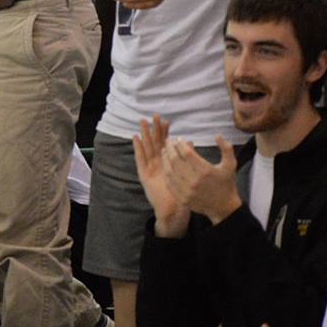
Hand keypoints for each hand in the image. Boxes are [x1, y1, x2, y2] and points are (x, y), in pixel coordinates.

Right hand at [132, 115, 188, 237]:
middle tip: (154, 116)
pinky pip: (140, 159)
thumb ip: (187, 159)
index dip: (165, 132)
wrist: (173, 210)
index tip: (166, 121)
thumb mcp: (187, 174)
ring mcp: (150, 168)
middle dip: (154, 129)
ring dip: (144, 134)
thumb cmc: (182, 193)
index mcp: (168, 162)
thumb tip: (190, 143)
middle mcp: (157, 163)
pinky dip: (138, 148)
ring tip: (142, 122)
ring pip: (147, 148)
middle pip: (155, 143)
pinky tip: (135, 138)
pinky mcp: (144, 174)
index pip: (166, 144)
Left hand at [162, 135, 242, 224]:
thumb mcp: (231, 165)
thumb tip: (217, 135)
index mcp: (205, 171)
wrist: (224, 207)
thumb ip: (226, 149)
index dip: (181, 144)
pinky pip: (169, 182)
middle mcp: (194, 180)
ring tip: (165, 150)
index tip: (179, 139)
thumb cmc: (226, 183)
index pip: (186, 153)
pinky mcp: (181, 198)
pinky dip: (166, 171)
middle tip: (168, 141)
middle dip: (170, 148)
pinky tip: (166, 165)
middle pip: (175, 160)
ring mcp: (186, 190)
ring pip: (169, 170)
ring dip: (165, 158)